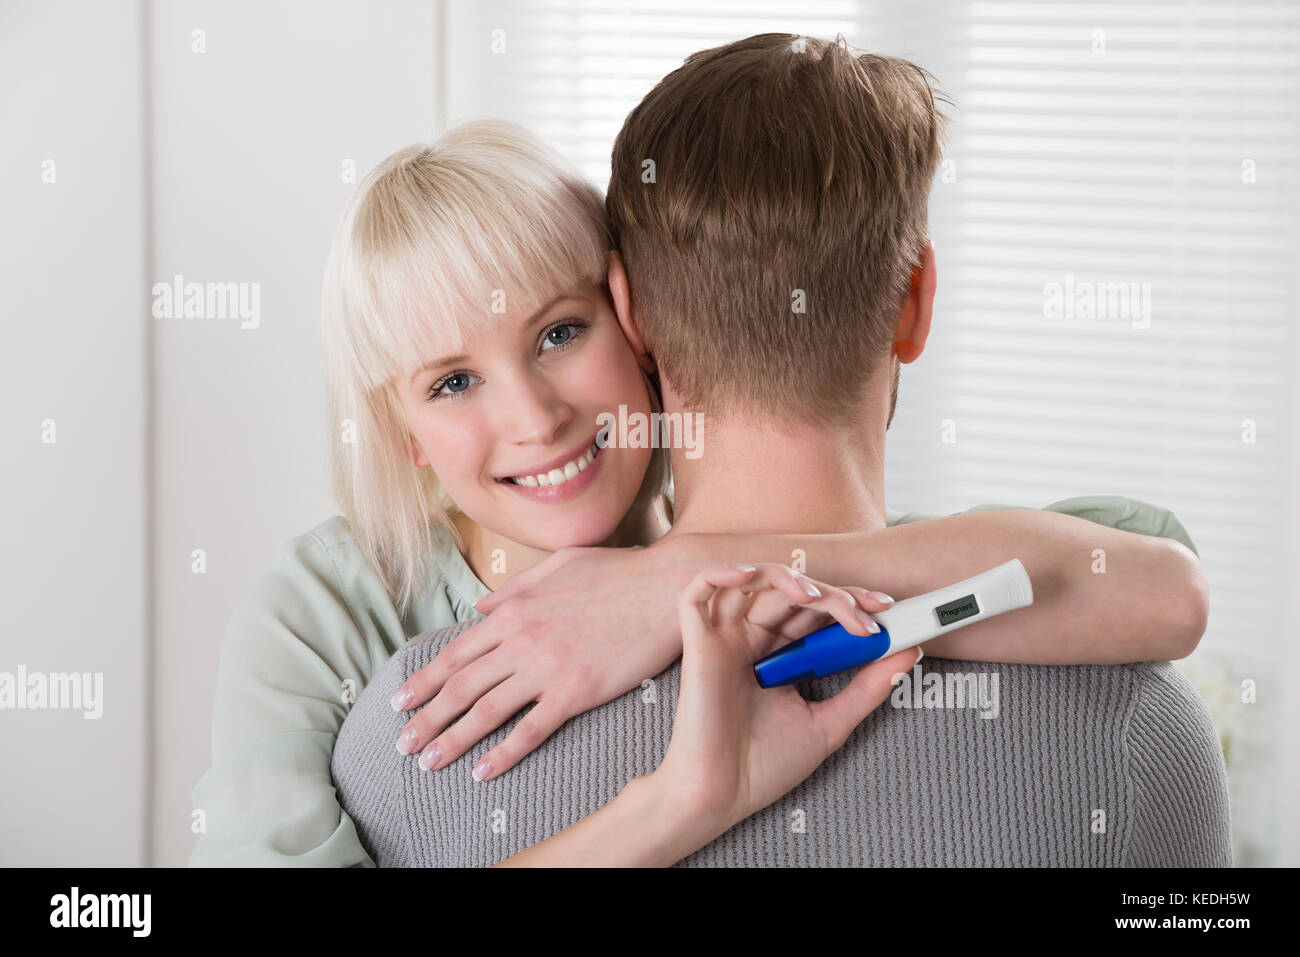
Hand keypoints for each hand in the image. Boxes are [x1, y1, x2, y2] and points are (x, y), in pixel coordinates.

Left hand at [391, 543, 695, 776]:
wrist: (666, 587)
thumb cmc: (618, 573)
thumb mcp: (559, 566)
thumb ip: (515, 588)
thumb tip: (481, 607)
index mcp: (515, 610)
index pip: (456, 653)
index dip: (424, 680)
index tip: (401, 701)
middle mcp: (522, 639)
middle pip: (460, 686)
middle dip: (425, 717)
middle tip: (401, 743)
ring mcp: (547, 667)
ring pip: (486, 711)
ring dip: (451, 740)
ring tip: (427, 762)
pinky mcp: (576, 692)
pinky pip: (530, 730)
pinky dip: (502, 754)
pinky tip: (482, 773)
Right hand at [650, 563, 919, 836]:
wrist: (722, 797)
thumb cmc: (764, 766)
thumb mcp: (829, 723)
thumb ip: (866, 688)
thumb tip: (908, 654)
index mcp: (781, 656)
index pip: (818, 613)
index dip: (850, 602)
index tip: (886, 611)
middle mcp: (754, 640)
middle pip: (795, 594)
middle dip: (836, 596)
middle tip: (866, 615)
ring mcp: (725, 639)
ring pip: (756, 582)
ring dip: (791, 579)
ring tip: (818, 599)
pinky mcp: (698, 644)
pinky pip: (698, 592)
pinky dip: (722, 574)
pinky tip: (749, 576)